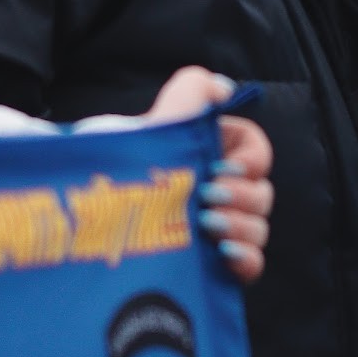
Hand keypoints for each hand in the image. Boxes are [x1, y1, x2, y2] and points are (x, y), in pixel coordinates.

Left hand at [146, 67, 273, 284]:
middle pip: (262, 191)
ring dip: (241, 224)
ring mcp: (216, 233)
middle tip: (207, 196)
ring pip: (259, 227)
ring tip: (205, 225)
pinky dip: (246, 258)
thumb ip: (193, 91)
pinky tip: (222, 253)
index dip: (253, 156)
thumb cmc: (126, 174)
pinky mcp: (214, 268)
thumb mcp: (159, 123)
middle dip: (241, 194)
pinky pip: (252, 265)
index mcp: (209, 157)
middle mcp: (216, 193)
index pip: (254, 149)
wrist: (95, 229)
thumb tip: (223, 88)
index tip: (225, 165)